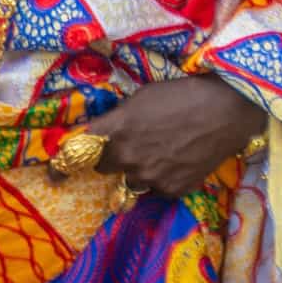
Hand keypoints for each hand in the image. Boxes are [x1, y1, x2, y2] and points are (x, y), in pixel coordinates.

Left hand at [76, 77, 266, 199]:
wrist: (228, 108)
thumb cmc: (184, 93)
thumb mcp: (143, 97)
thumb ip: (120, 118)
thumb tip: (107, 132)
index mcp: (116, 130)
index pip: (77, 153)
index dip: (62, 165)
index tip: (53, 176)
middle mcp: (127, 158)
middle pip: (105, 167)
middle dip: (113, 157)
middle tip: (133, 143)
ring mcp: (150, 177)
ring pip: (132, 180)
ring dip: (140, 169)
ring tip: (164, 151)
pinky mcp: (173, 190)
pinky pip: (158, 188)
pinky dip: (164, 177)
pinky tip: (182, 159)